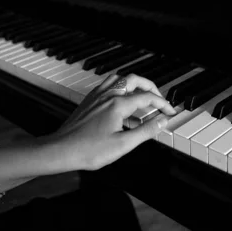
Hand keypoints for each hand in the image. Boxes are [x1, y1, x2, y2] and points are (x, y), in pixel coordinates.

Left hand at [55, 74, 175, 170]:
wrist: (61, 150)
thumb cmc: (89, 150)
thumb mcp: (123, 144)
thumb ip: (145, 131)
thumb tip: (162, 121)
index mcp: (118, 104)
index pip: (147, 97)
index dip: (162, 104)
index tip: (170, 112)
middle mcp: (108, 95)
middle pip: (134, 80)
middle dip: (151, 87)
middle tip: (159, 100)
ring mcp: (97, 96)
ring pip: (120, 80)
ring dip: (135, 85)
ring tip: (143, 97)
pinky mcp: (89, 101)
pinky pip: (108, 86)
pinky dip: (121, 89)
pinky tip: (122, 103)